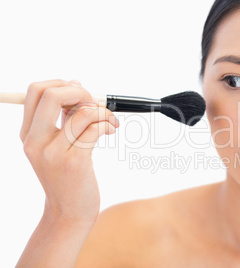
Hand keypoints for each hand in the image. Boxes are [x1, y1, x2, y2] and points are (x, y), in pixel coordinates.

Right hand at [20, 79, 119, 223]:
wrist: (68, 211)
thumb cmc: (67, 176)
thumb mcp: (57, 145)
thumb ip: (63, 117)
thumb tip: (75, 85)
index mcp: (28, 133)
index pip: (36, 91)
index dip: (62, 84)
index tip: (80, 93)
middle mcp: (35, 141)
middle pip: (53, 94)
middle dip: (81, 92)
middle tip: (94, 103)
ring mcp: (54, 153)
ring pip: (82, 112)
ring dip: (103, 111)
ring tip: (110, 120)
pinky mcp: (74, 162)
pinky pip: (95, 129)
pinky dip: (107, 124)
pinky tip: (112, 129)